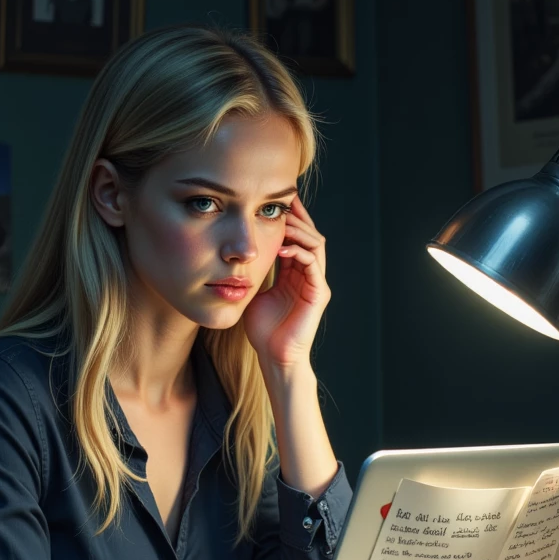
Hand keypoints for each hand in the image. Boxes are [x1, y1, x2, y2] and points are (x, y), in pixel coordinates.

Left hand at [242, 196, 329, 371]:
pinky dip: (299, 253)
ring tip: (281, 221)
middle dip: (297, 217)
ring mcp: (316, 284)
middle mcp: (310, 275)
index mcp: (296, 273)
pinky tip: (282, 248)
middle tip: (282, 201)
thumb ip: (255, 273)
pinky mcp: (319, 294)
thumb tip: (239, 255)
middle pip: (311, 235)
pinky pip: (313, 265)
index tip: (273, 202)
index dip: (288, 219)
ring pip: (316, 245)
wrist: (275, 358)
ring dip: (299, 231)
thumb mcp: (255, 292)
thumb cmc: (264, 330)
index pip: (297, 238)